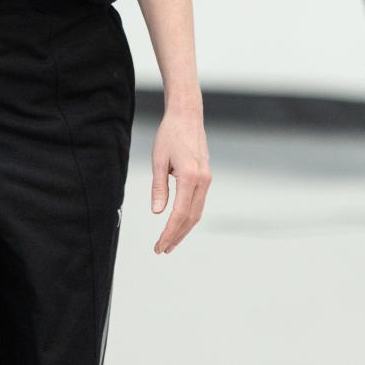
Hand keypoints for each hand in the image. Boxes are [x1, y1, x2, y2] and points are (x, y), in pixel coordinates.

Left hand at [150, 108, 210, 253]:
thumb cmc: (170, 133)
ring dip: (184, 229)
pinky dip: (189, 216)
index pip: (179, 214)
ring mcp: (207, 178)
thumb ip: (159, 187)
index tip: (159, 246)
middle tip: (162, 249)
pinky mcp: (206, 175)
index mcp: (189, 176)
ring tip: (170, 241)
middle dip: (177, 236)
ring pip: (197, 211)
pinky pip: (199, 202)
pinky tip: (179, 222)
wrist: (187, 115)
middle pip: (191, 217)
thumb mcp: (159, 160)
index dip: (169, 233)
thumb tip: (157, 211)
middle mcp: (202, 180)